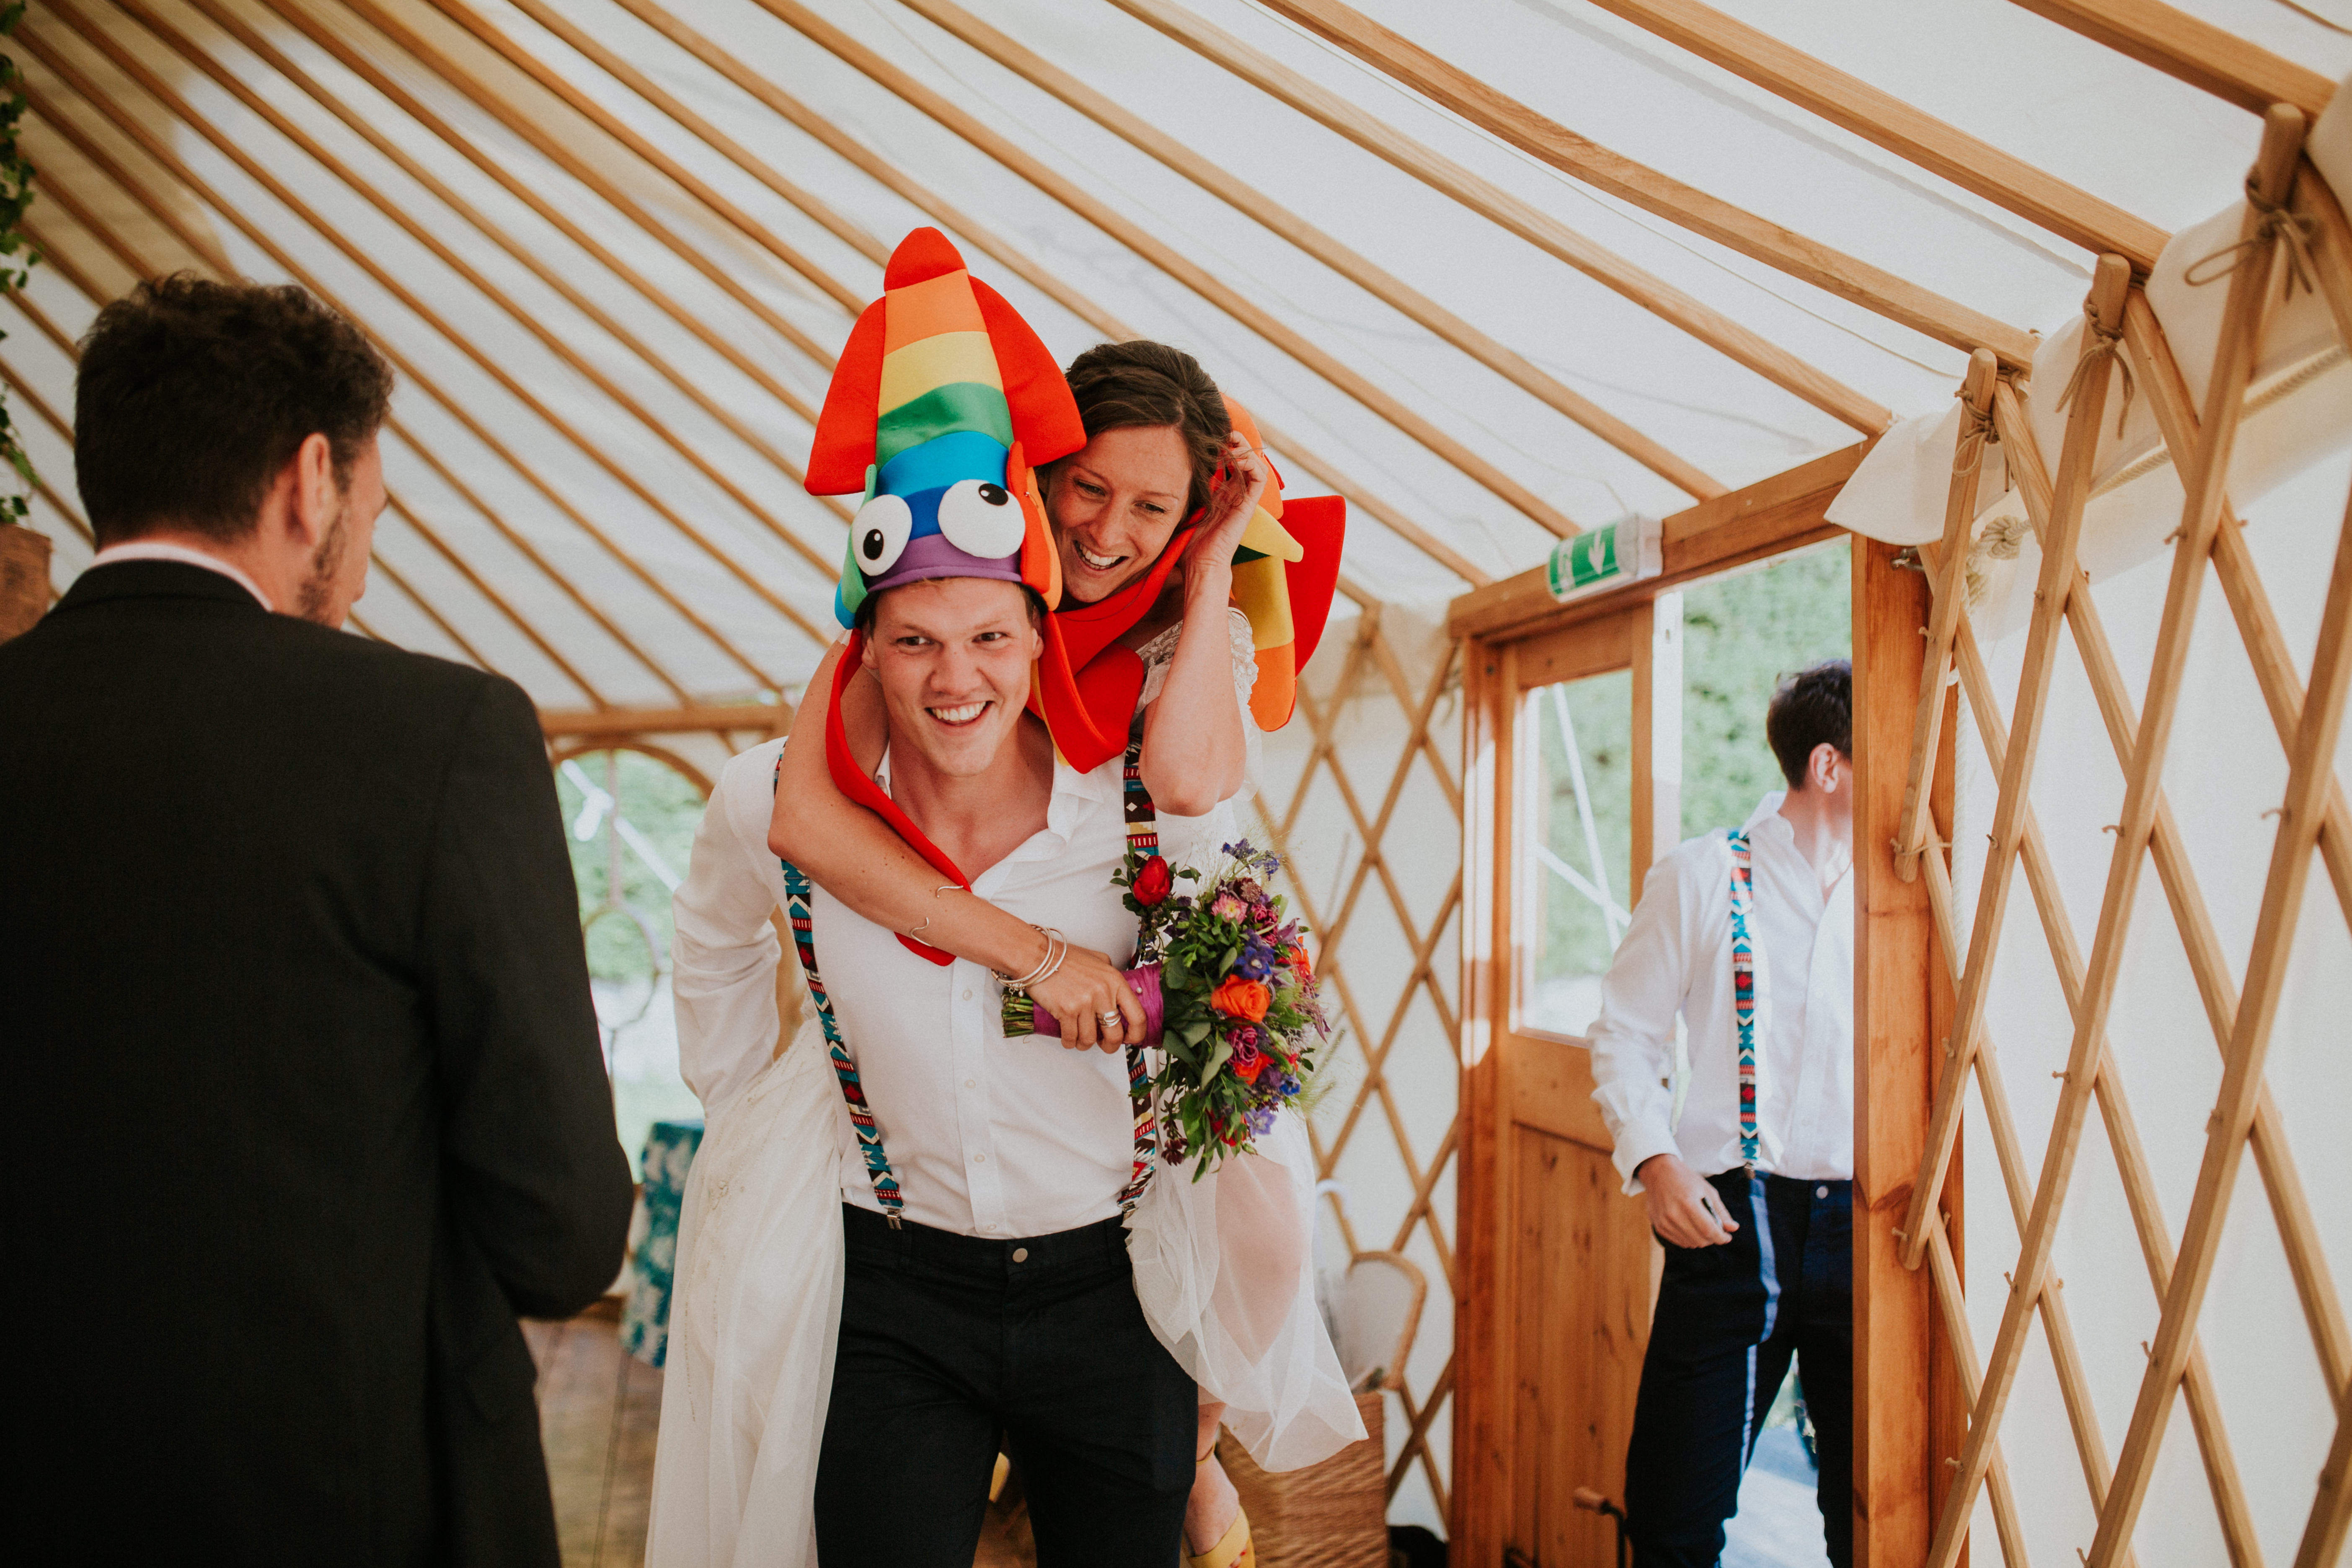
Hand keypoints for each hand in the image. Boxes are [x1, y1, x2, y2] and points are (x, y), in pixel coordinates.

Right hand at [1025, 944, 1144, 1053]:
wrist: (1037, 956)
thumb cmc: (1064, 957)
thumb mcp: (1099, 961)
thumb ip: (1112, 979)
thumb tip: (1120, 999)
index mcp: (1115, 980)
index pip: (1137, 1015)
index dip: (1136, 1033)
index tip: (1131, 1039)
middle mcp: (1103, 992)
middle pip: (1115, 1034)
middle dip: (1110, 1046)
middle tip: (1104, 1045)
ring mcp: (1085, 1002)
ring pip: (1090, 1039)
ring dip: (1085, 1044)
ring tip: (1080, 1039)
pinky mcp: (1066, 1011)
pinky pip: (1072, 1037)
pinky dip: (1069, 1042)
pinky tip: (1068, 1038)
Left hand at [1179, 433, 1264, 602]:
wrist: (1199, 564)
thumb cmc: (1187, 541)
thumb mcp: (1181, 507)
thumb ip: (1180, 489)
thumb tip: (1159, 469)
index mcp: (1221, 492)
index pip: (1229, 459)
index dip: (1221, 443)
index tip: (1206, 435)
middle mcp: (1235, 492)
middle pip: (1245, 456)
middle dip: (1234, 440)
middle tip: (1219, 432)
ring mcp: (1243, 497)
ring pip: (1256, 461)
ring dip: (1244, 447)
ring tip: (1228, 441)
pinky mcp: (1249, 504)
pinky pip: (1259, 476)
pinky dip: (1250, 461)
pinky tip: (1233, 457)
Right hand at [1638, 1153, 1738, 1247]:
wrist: (1658, 1172)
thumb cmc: (1685, 1179)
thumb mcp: (1707, 1190)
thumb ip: (1721, 1211)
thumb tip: (1733, 1228)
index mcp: (1688, 1203)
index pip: (1709, 1230)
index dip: (1721, 1237)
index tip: (1727, 1237)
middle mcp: (1674, 1215)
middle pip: (1700, 1239)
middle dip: (1712, 1238)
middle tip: (1715, 1230)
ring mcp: (1664, 1222)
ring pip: (1690, 1243)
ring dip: (1701, 1239)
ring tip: (1702, 1228)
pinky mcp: (1659, 1227)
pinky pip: (1679, 1242)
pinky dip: (1688, 1239)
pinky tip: (1690, 1228)